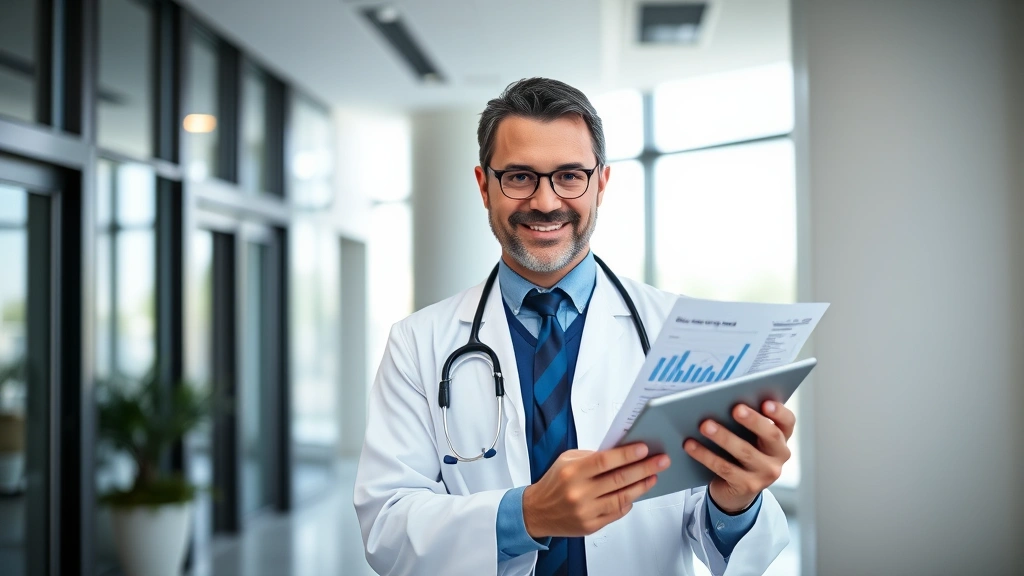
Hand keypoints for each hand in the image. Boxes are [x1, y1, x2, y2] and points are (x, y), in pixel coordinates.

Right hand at [522, 444, 669, 537]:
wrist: (536, 511)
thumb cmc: (554, 483)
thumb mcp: (566, 461)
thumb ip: (592, 457)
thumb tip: (620, 452)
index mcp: (572, 472)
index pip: (605, 461)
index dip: (627, 454)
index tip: (644, 449)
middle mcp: (579, 492)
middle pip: (618, 479)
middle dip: (644, 468)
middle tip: (660, 461)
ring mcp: (585, 511)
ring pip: (621, 497)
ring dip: (641, 486)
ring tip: (653, 477)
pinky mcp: (590, 526)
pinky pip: (616, 513)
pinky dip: (628, 502)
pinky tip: (636, 493)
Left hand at [683, 400, 794, 512]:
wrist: (735, 491)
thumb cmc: (740, 453)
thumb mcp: (748, 438)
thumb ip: (745, 420)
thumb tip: (723, 398)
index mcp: (780, 438)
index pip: (787, 422)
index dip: (779, 412)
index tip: (766, 402)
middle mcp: (779, 456)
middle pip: (770, 435)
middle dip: (753, 420)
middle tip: (735, 408)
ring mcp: (765, 474)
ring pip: (745, 452)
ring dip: (723, 436)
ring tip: (704, 425)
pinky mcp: (747, 486)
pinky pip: (724, 468)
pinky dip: (705, 455)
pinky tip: (690, 445)